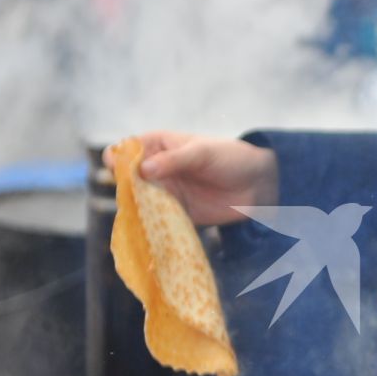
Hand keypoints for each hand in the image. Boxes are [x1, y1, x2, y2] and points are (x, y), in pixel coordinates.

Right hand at [108, 131, 277, 225]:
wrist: (259, 184)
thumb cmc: (231, 158)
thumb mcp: (202, 153)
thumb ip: (173, 160)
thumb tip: (142, 169)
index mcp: (157, 145)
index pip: (125, 150)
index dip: (117, 160)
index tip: (118, 170)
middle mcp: (156, 169)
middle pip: (127, 180)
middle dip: (125, 189)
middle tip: (131, 198)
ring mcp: (164, 192)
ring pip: (138, 201)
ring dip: (136, 209)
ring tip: (139, 215)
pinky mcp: (175, 213)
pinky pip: (156, 219)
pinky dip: (150, 224)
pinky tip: (148, 229)